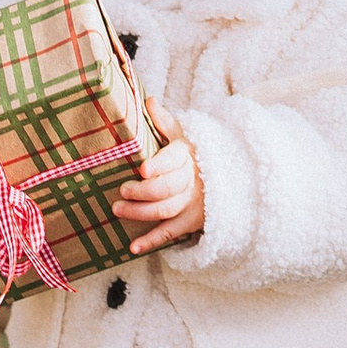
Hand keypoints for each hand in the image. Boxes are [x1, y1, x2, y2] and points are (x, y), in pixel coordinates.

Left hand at [114, 109, 204, 254]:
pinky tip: (133, 247)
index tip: (143, 168)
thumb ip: (164, 121)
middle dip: (142, 191)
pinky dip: (152, 241)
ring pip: (166, 210)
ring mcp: (193, 202)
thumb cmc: (195, 153)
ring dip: (141, 213)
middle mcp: (192, 179)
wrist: (229, 178)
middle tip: (122, 190)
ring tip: (117, 210)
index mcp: (187, 154)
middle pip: (167, 188)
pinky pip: (170, 233)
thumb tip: (148, 100)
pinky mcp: (191, 221)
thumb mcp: (184, 134)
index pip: (174, 160)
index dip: (159, 165)